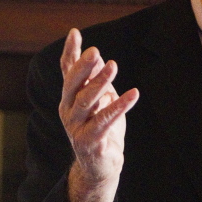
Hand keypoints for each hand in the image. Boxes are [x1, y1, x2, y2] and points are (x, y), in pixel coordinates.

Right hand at [59, 28, 138, 201]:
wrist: (99, 167)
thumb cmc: (101, 129)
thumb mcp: (99, 100)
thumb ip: (94, 80)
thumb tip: (97, 56)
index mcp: (69, 98)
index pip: (67, 72)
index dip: (70, 53)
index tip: (75, 33)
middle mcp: (68, 111)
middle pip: (72, 85)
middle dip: (84, 67)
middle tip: (96, 51)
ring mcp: (76, 127)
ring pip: (86, 101)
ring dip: (100, 82)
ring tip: (113, 65)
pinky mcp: (89, 141)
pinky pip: (104, 121)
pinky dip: (119, 106)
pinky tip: (134, 94)